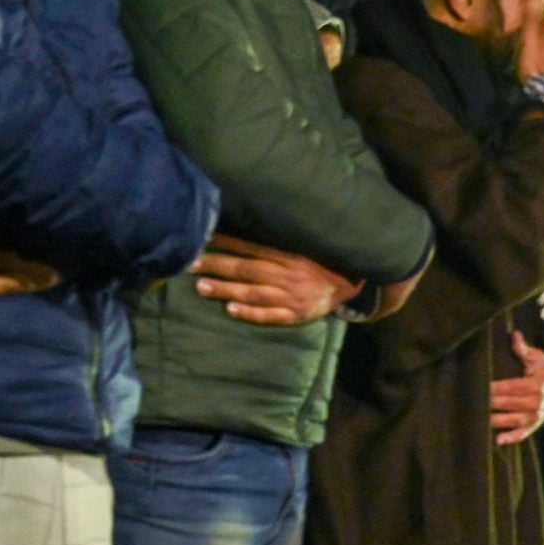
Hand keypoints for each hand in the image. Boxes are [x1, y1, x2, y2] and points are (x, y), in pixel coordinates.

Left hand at [188, 235, 358, 325]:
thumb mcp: (303, 246)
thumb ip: (278, 242)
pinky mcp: (295, 315)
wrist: (352, 284)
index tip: (202, 239)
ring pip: (253, 293)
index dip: (226, 243)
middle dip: (217, 266)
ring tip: (201, 287)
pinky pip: (270, 316)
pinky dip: (250, 314)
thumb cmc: (321, 262)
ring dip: (226, 290)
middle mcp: (287, 275)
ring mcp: (290, 297)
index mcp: (289, 254)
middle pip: (246, 270)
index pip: (251, 247)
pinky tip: (231, 311)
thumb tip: (245, 228)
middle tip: (191, 264)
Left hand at [491, 331, 543, 444]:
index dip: (498, 387)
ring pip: (515, 420)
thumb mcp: (537, 358)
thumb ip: (524, 349)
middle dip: (494, 403)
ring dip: (499, 421)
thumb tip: (515, 335)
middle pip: (512, 403)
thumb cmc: (543, 372)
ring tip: (482, 420)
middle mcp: (536, 402)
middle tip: (476, 403)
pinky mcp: (533, 426)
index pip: (513, 386)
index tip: (484, 387)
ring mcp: (535, 416)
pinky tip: (498, 440)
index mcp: (535, 384)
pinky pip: (523, 434)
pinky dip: (511, 438)